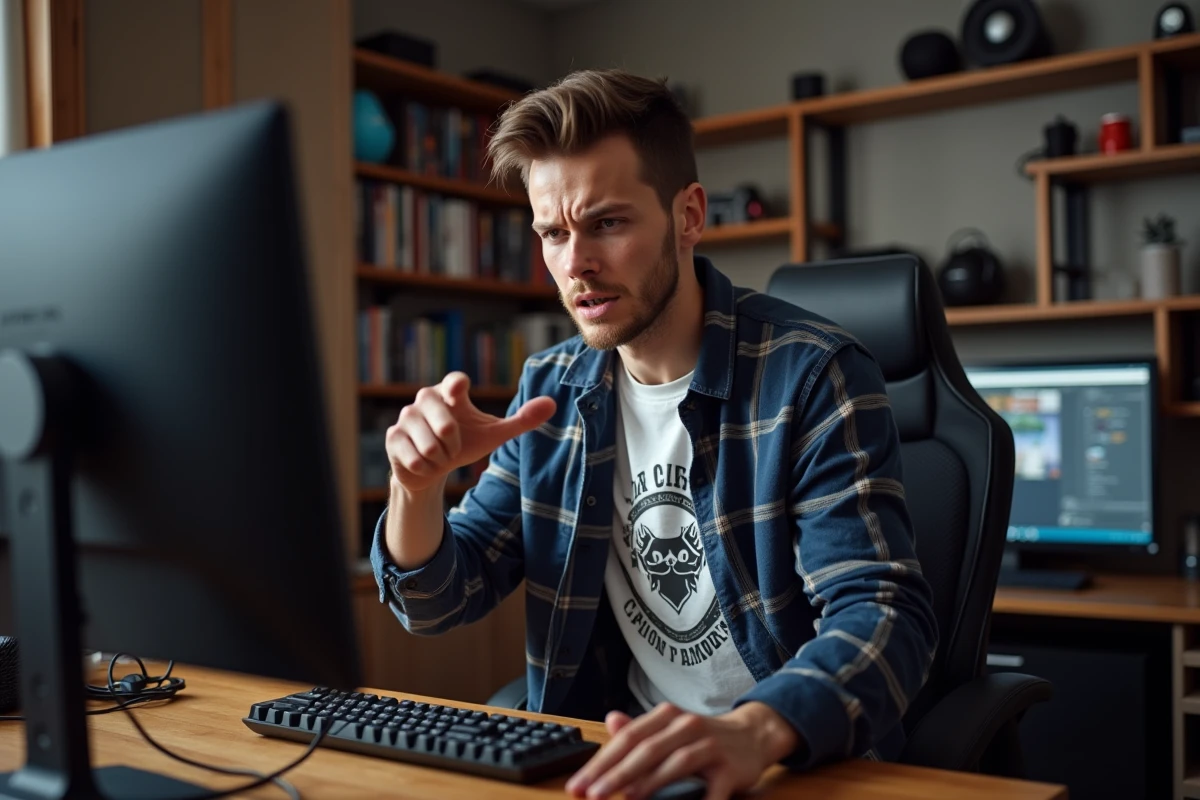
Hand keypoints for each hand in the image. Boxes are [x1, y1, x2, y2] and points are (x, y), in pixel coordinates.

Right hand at [386, 371, 555, 492]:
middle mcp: (425, 399)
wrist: (433, 468)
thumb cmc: (465, 443)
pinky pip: (413, 457)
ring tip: (439, 454)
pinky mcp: (393, 437)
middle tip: (452, 446)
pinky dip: (425, 467)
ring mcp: (406, 417)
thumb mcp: (494, 434)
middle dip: (453, 442)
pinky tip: (424, 463)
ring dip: (440, 457)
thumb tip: (553, 403)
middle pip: (444, 421)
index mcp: (450, 393)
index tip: (458, 391)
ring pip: (429, 444)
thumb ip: (521, 420)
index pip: (453, 382)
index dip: (455, 385)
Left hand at [565, 701, 798, 799]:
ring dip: (649, 782)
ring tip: (625, 797)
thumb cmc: (703, 737)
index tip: (580, 784)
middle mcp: (686, 726)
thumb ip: (640, 729)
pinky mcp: (730, 768)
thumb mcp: (671, 728)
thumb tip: (611, 721)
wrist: (753, 734)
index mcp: (667, 717)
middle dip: (616, 774)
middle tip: (592, 794)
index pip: (628, 738)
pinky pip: (711, 790)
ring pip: (675, 762)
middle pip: (646, 749)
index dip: (602, 761)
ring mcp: (710, 746)